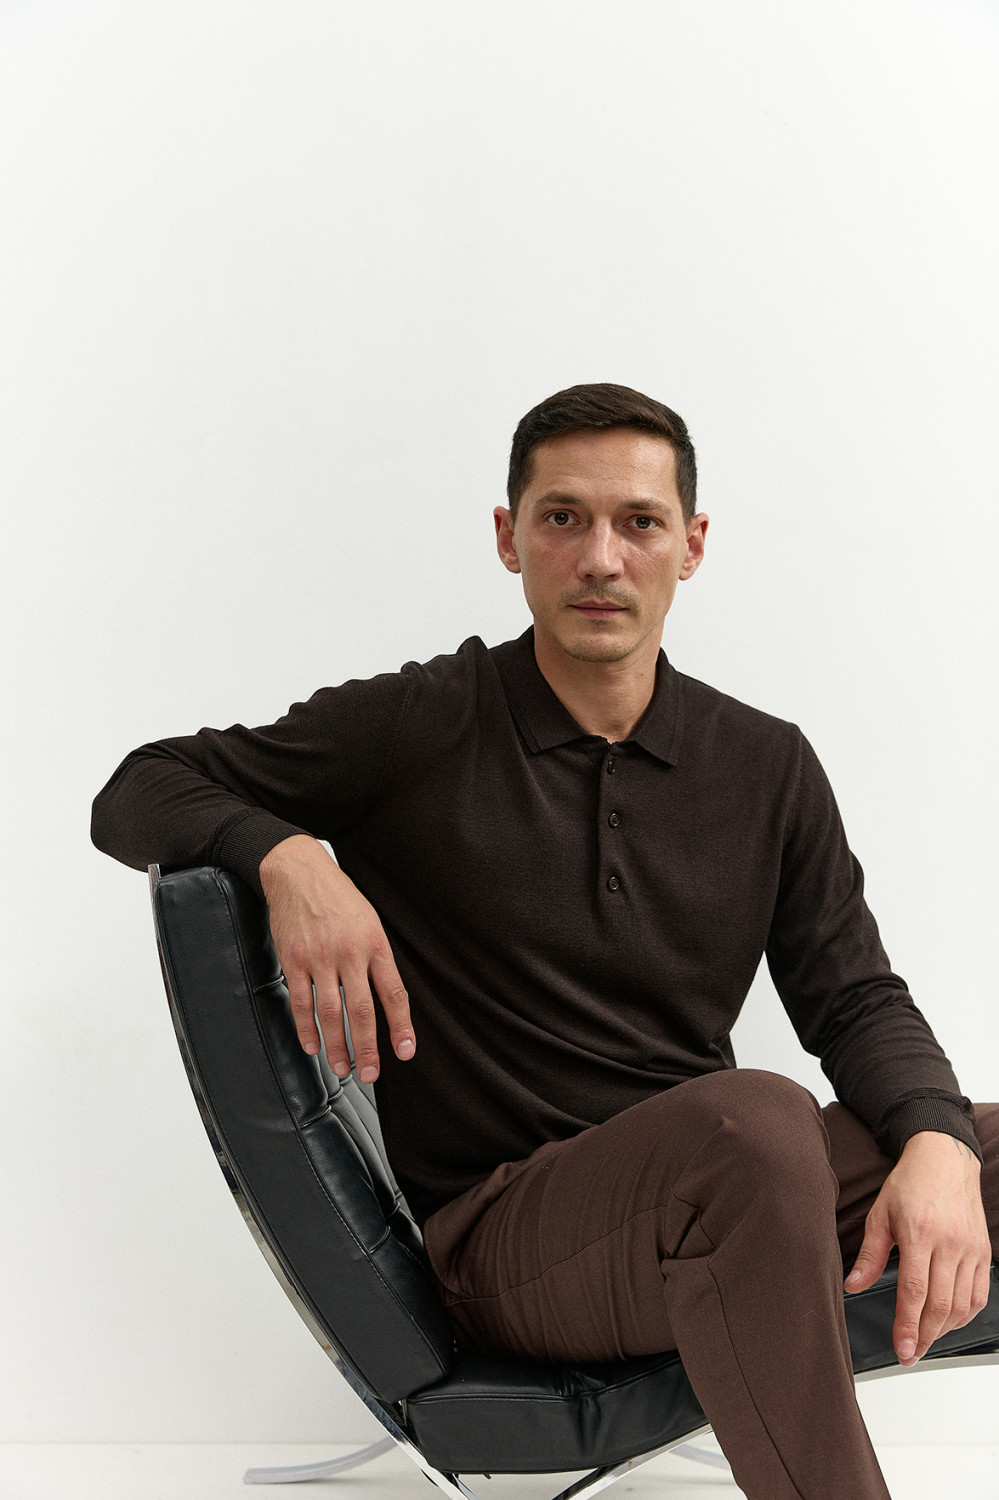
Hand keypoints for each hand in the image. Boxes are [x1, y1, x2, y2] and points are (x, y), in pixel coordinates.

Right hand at [258, 834, 414, 1082]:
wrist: (299, 872)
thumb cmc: (340, 899)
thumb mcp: (370, 921)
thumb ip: (377, 958)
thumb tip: (386, 999)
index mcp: (375, 943)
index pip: (393, 992)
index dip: (401, 1026)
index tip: (405, 1052)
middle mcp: (349, 952)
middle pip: (361, 1010)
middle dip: (367, 1048)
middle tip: (370, 1075)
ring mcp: (319, 957)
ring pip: (329, 1012)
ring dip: (337, 1045)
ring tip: (343, 1069)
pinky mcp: (293, 959)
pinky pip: (300, 1001)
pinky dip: (306, 1029)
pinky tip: (312, 1047)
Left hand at [844, 1130, 990, 1364]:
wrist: (945, 1158)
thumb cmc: (910, 1183)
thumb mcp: (880, 1214)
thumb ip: (869, 1256)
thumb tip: (853, 1286)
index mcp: (920, 1233)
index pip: (915, 1291)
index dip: (908, 1325)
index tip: (902, 1348)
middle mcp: (950, 1243)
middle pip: (940, 1305)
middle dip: (923, 1336)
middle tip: (909, 1353)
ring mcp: (970, 1249)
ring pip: (962, 1305)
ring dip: (942, 1330)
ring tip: (923, 1339)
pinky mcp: (983, 1252)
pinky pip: (978, 1295)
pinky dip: (964, 1315)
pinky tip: (948, 1321)